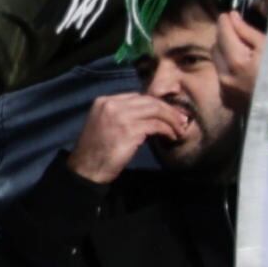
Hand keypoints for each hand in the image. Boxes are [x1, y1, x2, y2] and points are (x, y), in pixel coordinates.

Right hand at [69, 89, 186, 185]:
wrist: (86, 170)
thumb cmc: (95, 151)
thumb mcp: (104, 125)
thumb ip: (122, 115)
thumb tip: (150, 114)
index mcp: (104, 101)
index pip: (137, 96)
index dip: (156, 104)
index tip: (168, 113)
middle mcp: (112, 105)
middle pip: (149, 101)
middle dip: (169, 110)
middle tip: (181, 120)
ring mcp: (121, 116)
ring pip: (156, 110)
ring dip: (172, 120)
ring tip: (179, 129)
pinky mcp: (130, 130)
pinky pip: (156, 125)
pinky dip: (167, 130)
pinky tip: (171, 137)